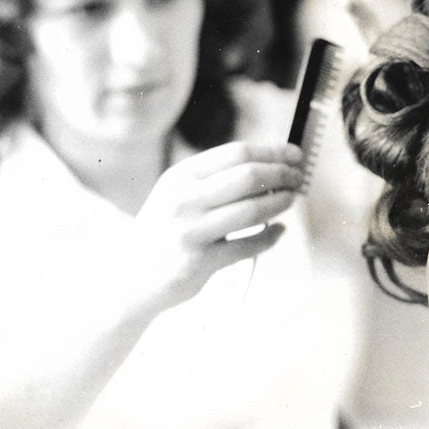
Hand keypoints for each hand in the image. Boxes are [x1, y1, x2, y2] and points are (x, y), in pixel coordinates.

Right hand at [129, 141, 303, 310]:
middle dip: (281, 175)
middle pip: (248, 177)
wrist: (130, 277)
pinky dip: (270, 237)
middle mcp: (183, 199)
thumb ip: (215, 179)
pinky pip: (248, 245)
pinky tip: (279, 231)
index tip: (295, 154)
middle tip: (298, 179)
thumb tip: (270, 166)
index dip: (272, 152)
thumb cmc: (164, 230)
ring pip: (252, 210)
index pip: (236, 153)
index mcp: (180, 176)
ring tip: (290, 200)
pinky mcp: (199, 261)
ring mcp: (191, 231)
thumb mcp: (177, 194)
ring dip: (280, 203)